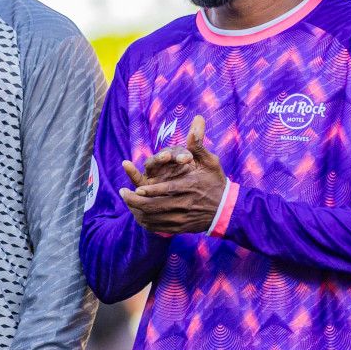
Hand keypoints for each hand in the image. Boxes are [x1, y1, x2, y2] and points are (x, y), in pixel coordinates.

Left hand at [119, 115, 226, 234]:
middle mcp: (185, 204)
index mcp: (191, 186)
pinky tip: (138, 215)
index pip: (167, 191)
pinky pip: (158, 227)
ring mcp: (182, 218)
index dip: (150, 191)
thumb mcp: (211, 161)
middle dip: (135, 201)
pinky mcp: (180, 228)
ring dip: (137, 211)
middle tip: (123, 193)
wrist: (227, 210)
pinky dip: (146, 222)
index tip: (136, 188)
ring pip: (154, 218)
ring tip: (127, 202)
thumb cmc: (217, 182)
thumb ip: (198, 144)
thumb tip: (196, 121)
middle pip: (155, 206)